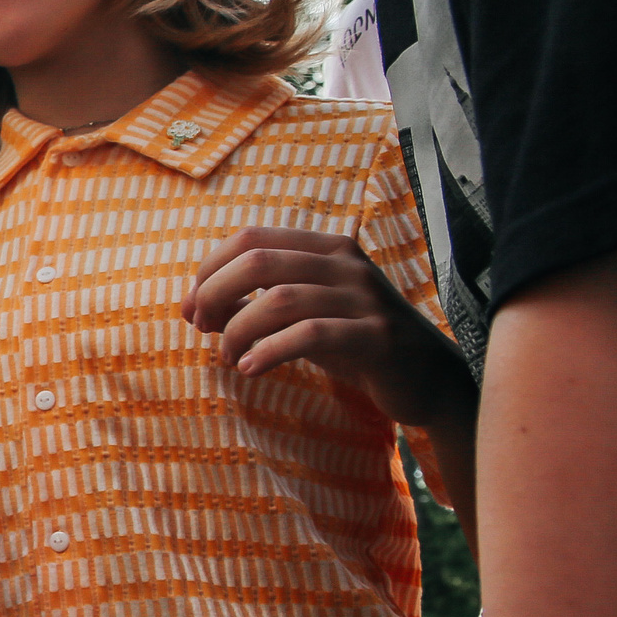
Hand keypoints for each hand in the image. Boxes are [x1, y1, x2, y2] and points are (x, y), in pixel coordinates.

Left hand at [183, 226, 474, 429]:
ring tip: (228, 357)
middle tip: (202, 329)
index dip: (209, 270)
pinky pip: (311, 335)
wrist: (425, 378)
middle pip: (258, 261)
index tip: (192, 308)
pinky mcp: (376, 335)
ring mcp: (364, 297)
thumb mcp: (301, 314)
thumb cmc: (352, 341)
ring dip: (238, 330)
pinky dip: (270, 351)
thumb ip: (253, 302)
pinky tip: (250, 369)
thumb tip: (194, 304)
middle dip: (215, 295)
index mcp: (324, 247)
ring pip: (280, 300)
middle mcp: (345, 263)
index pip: (250, 238)